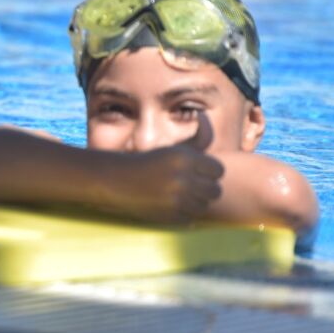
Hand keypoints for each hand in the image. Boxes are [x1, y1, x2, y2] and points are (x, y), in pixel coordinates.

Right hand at [105, 114, 224, 223]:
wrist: (115, 180)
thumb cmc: (147, 162)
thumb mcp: (172, 149)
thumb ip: (196, 139)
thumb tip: (204, 114)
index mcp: (184, 158)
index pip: (218, 170)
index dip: (208, 171)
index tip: (196, 172)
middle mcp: (183, 178)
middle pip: (215, 190)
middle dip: (204, 188)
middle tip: (189, 185)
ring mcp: (177, 199)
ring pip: (204, 205)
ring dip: (194, 201)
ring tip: (179, 194)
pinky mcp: (170, 216)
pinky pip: (191, 217)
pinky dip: (183, 213)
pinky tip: (169, 204)